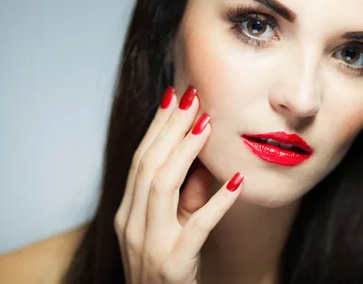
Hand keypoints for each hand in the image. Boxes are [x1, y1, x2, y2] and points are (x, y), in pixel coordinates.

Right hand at [114, 85, 243, 283]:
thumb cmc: (167, 269)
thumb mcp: (172, 228)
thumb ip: (184, 196)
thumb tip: (201, 159)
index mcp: (127, 213)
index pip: (140, 159)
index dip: (157, 126)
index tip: (174, 96)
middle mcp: (131, 226)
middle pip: (148, 165)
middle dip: (170, 127)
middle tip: (191, 96)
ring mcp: (149, 246)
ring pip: (161, 187)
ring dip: (185, 151)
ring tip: (206, 125)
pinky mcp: (173, 266)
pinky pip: (197, 227)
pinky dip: (217, 202)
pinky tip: (235, 182)